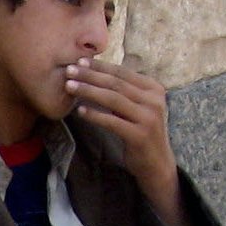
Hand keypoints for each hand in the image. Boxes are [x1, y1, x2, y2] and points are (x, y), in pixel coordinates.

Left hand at [65, 60, 192, 225]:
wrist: (156, 163)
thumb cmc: (140, 133)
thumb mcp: (136, 109)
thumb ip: (123, 93)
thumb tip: (95, 76)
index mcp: (153, 88)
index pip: (122, 73)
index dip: (100, 66)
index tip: (80, 61)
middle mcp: (153, 99)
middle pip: (116, 83)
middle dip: (90, 75)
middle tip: (69, 70)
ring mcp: (148, 117)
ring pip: (113, 99)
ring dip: (88, 91)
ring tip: (69, 87)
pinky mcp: (139, 135)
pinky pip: (112, 122)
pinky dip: (95, 115)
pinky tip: (79, 111)